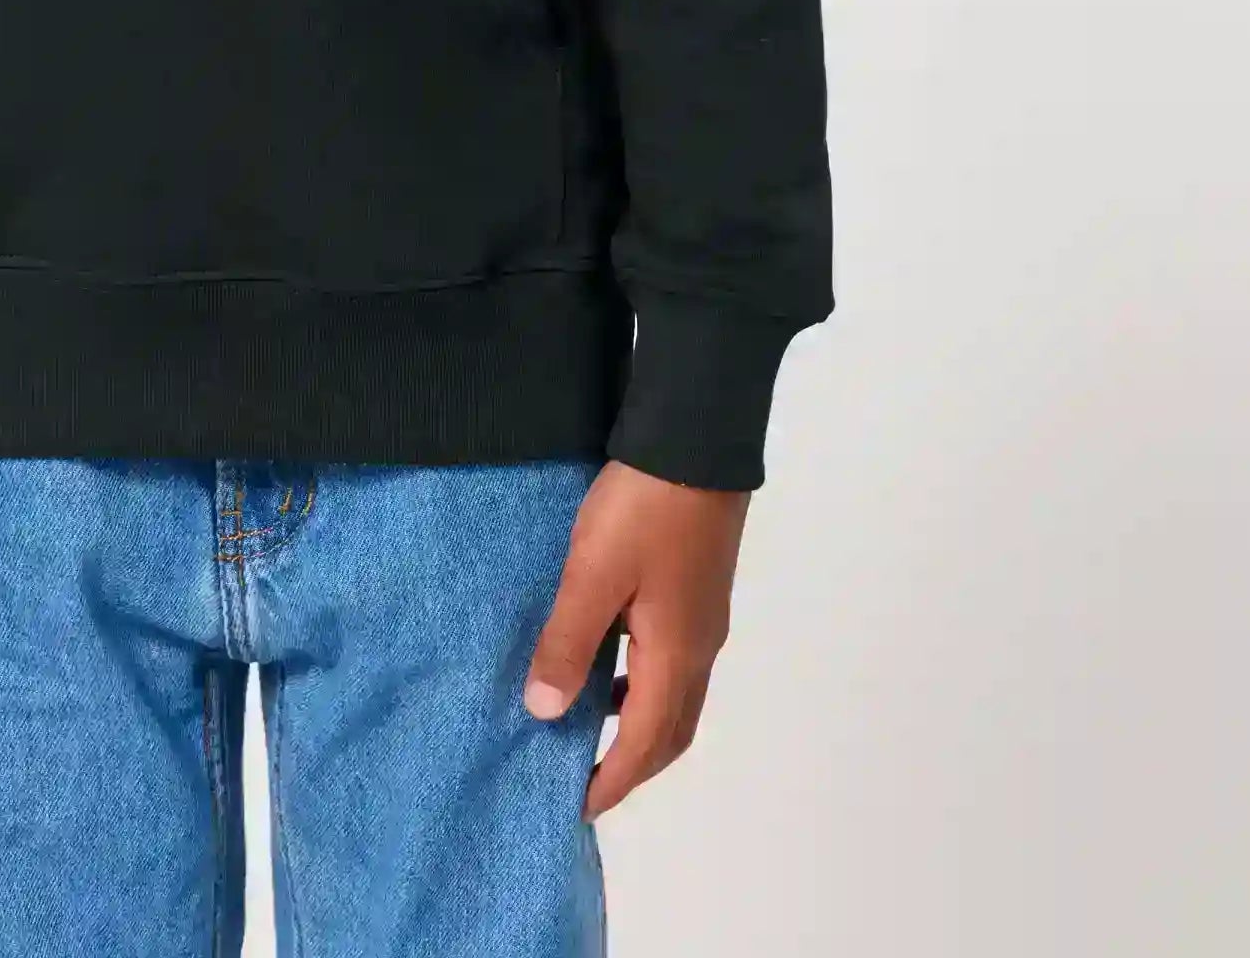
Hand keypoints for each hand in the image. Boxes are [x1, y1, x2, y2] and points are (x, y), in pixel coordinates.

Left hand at [521, 459, 750, 821]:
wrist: (699, 442)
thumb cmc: (644, 512)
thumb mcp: (592, 575)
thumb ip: (568, 644)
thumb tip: (544, 714)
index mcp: (675, 656)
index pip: (645, 744)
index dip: (612, 780)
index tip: (576, 806)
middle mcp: (699, 648)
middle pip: (671, 731)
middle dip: (632, 764)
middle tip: (586, 778)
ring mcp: (705, 618)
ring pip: (676, 696)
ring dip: (638, 722)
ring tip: (587, 722)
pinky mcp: (700, 590)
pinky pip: (674, 662)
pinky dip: (643, 682)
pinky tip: (609, 655)